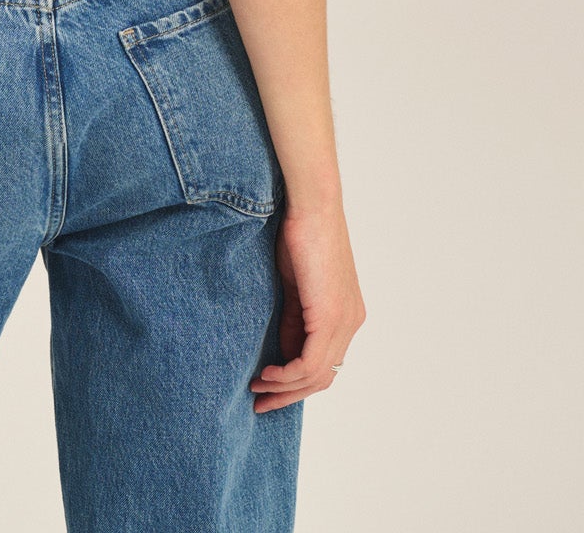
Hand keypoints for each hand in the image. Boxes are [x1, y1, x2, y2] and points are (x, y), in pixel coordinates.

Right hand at [249, 201, 364, 410]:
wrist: (311, 204)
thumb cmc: (299, 233)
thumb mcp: (294, 285)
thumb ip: (294, 317)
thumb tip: (284, 349)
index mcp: (346, 313)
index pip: (325, 362)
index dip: (297, 381)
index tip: (268, 387)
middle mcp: (351, 321)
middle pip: (323, 376)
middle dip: (289, 394)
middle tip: (261, 403)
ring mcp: (344, 321)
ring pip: (317, 375)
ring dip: (284, 388)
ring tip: (256, 389)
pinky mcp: (330, 317)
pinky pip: (310, 362)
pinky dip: (287, 375)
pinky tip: (266, 374)